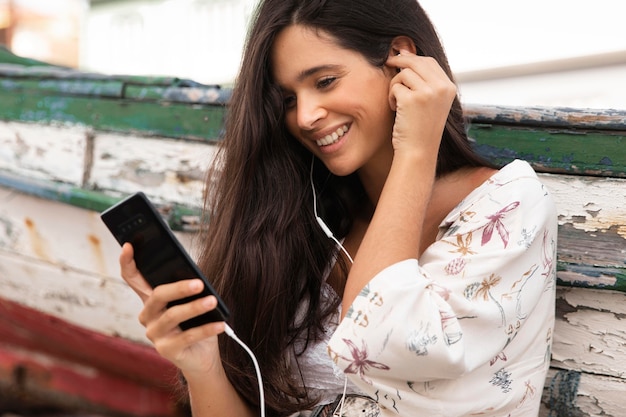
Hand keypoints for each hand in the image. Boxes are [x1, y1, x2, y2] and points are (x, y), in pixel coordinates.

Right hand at [119, 243, 224, 375]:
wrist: (203, 358)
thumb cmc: (197, 324)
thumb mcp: (191, 302)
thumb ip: (188, 288)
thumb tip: (197, 277)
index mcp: (151, 300)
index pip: (133, 278)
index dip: (128, 262)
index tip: (129, 245)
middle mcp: (148, 316)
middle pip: (157, 296)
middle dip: (178, 288)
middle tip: (199, 283)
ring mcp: (155, 334)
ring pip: (173, 316)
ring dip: (195, 307)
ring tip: (213, 301)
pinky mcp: (166, 350)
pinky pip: (188, 336)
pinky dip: (206, 329)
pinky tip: (221, 324)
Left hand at [385, 50, 456, 158]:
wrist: (418, 152)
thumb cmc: (420, 129)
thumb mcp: (431, 103)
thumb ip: (425, 81)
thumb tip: (406, 54)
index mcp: (449, 88)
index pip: (429, 62)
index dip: (412, 58)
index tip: (399, 59)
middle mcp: (441, 88)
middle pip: (416, 62)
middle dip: (399, 62)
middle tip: (388, 64)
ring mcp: (428, 92)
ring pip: (403, 74)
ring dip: (394, 86)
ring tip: (397, 103)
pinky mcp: (412, 99)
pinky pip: (394, 87)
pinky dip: (391, 97)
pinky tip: (396, 110)